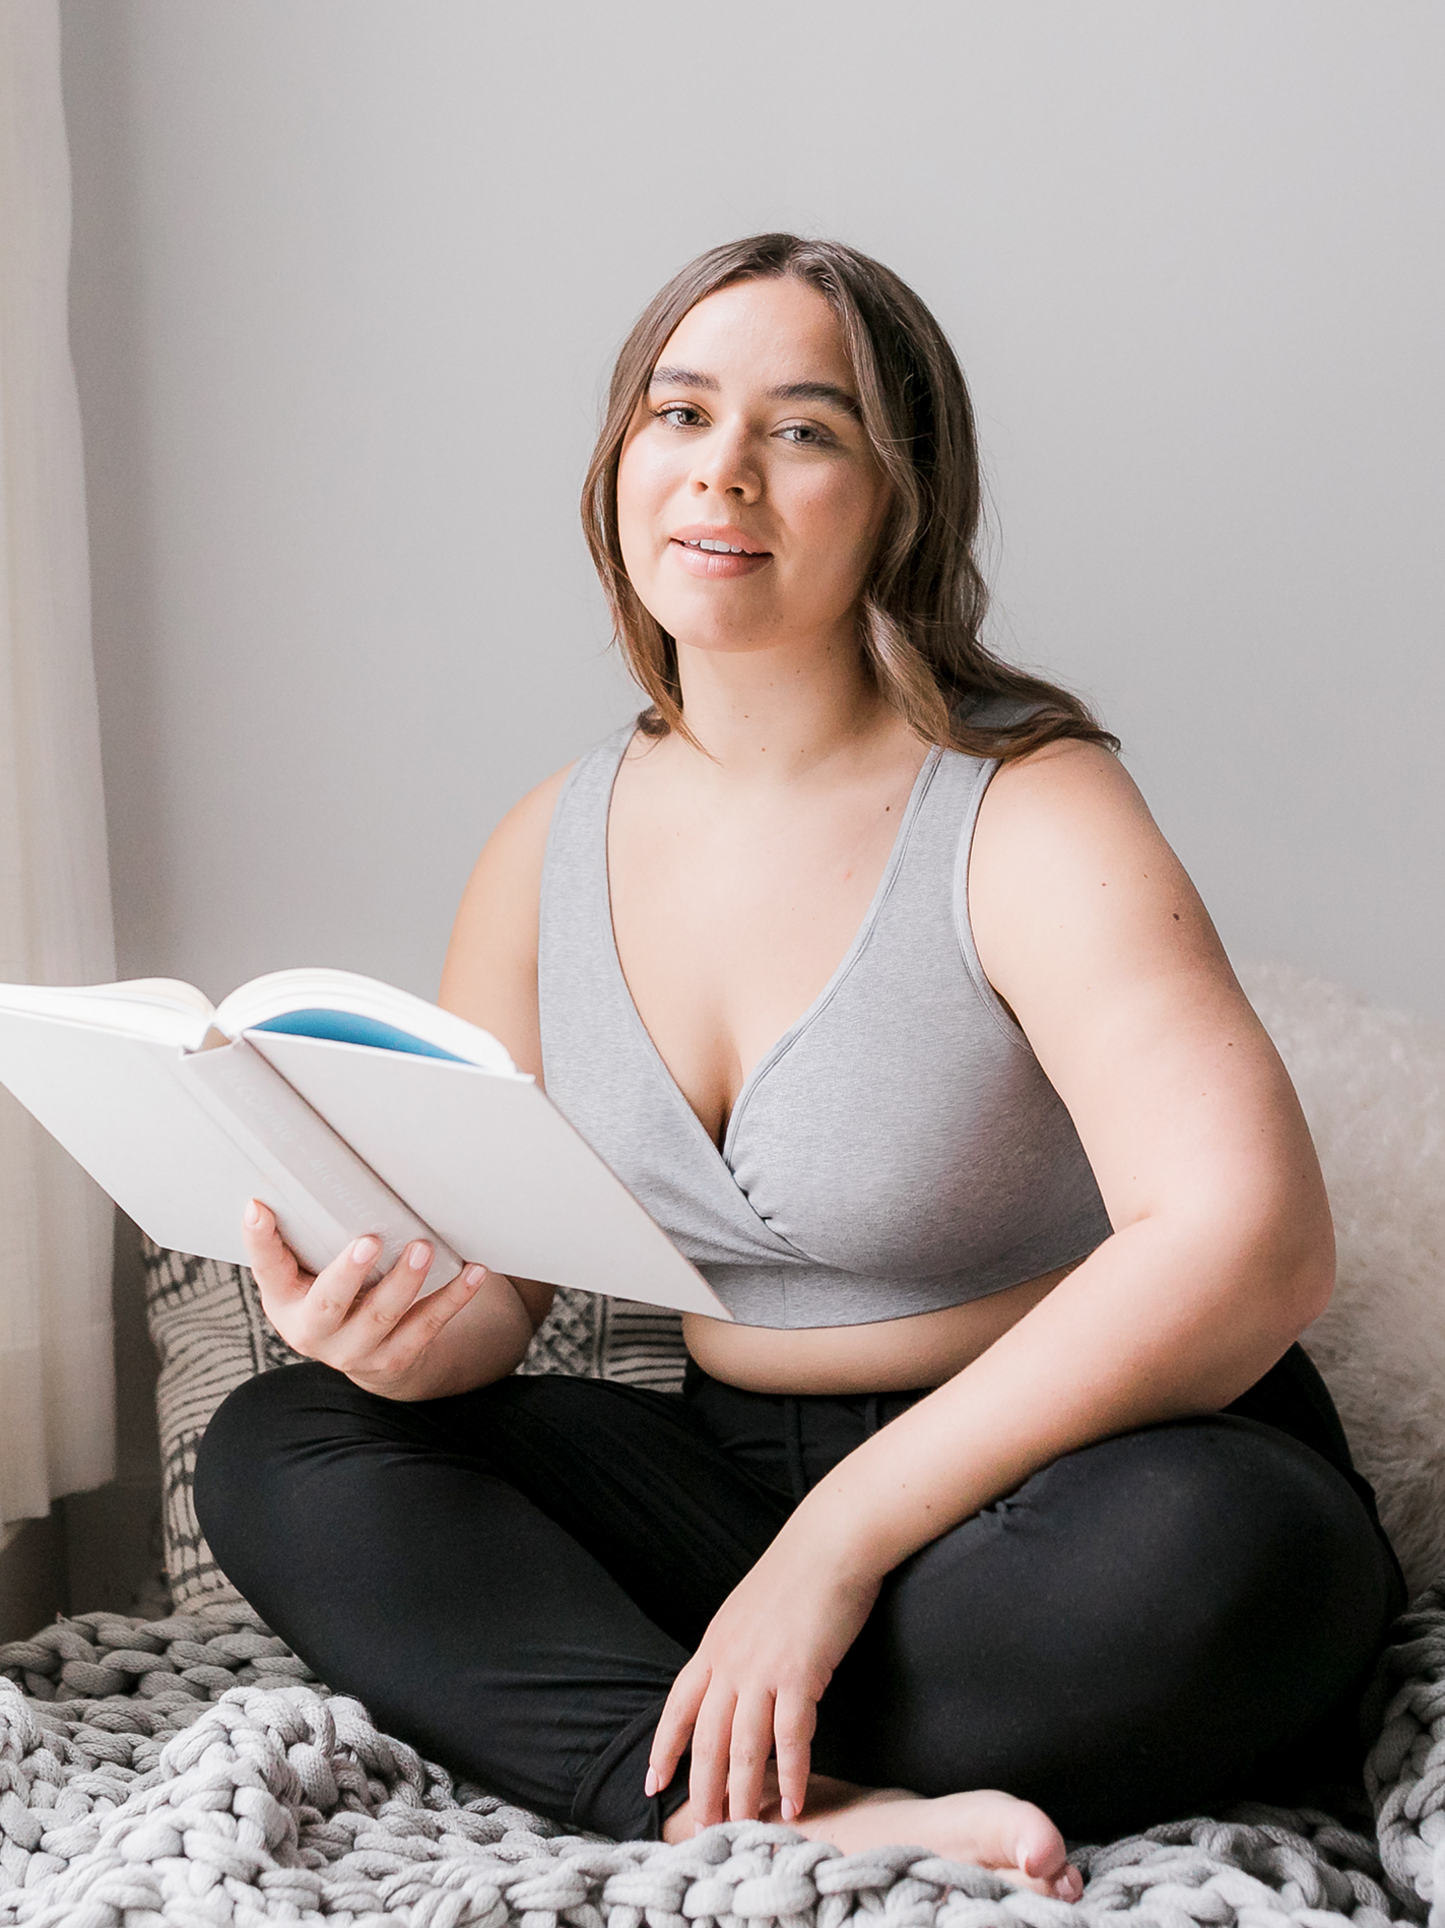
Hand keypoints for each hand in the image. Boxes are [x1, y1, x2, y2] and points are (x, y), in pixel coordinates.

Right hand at [242, 1199, 487, 1397]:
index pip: (267, 1268)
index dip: (259, 1240)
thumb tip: (297, 1173)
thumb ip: (300, 1237)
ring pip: (383, 1316)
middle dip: (348, 1274)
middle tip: (370, 1240)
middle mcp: (313, 1332)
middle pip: (328, 1304)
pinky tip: (474, 1271)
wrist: (361, 1351)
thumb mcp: (303, 1271)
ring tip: (424, 1247)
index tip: (258, 1207)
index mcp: (285, 1301)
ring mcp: (356, 1350)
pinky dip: (454, 1298)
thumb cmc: (329, 1290)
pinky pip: (428, 1326)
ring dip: (406, 1281)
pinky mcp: (396, 1357)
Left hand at [648, 1529, 881, 1825]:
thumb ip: (737, 1647)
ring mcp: (762, 1669)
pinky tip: (793, 1802)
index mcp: (714, 1645)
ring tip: (744, 1828)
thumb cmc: (797, 1574)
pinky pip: (790, 1737)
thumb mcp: (748, 1610)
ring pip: (743, 1746)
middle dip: (701, 1788)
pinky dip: (790, 1775)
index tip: (652, 1783)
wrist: (830, 1543)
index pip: (678, 1706)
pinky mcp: (799, 1674)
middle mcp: (730, 1661)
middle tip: (702, 1830)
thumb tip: (735, 1678)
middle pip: (706, 1738)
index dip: (664, 1748)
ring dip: (742, 1793)